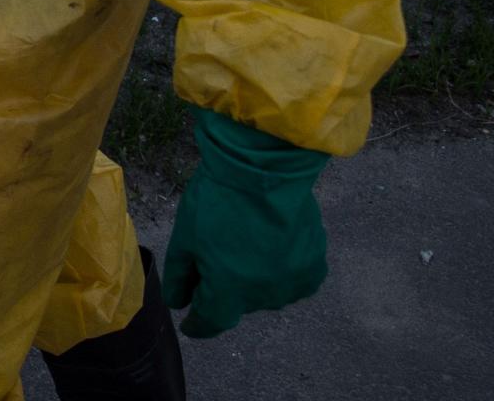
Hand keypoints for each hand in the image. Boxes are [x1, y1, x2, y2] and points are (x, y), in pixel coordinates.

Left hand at [161, 108, 331, 337]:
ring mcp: (293, 284)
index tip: (191, 323)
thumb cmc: (217, 201)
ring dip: (253, 278)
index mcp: (229, 293)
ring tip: (245, 243)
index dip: (198, 325)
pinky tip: (271, 245)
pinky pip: (292, 279)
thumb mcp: (184, 237)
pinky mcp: (314, 267)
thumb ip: (180, 276)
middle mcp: (264, 298)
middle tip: (215, 256)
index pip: (211, 323)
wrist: (264, 169)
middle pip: (237, 304)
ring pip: (265, 292)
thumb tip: (179, 303)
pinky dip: (279, 269)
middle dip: (223, 288)